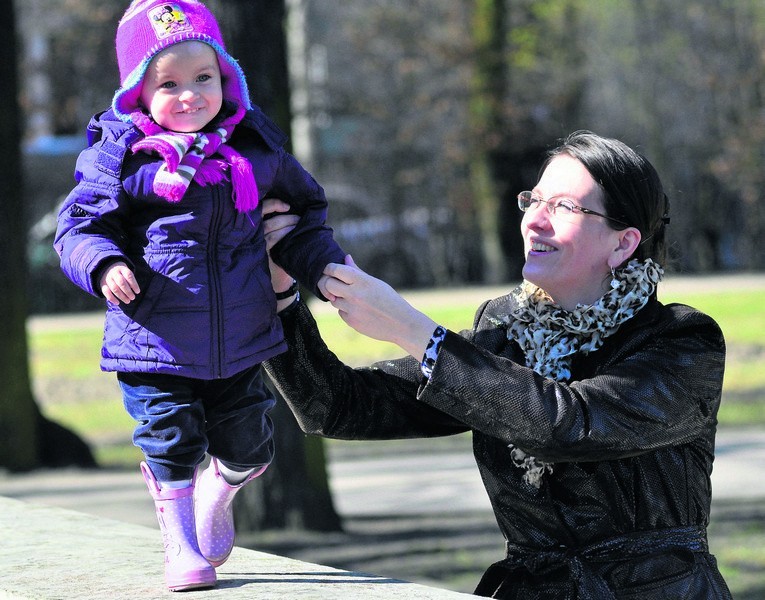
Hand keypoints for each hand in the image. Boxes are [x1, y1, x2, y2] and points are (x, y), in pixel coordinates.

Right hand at [100, 261, 139, 304]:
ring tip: (128, 301)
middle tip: (133, 298)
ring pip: (114, 288)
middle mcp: (114, 273)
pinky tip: (117, 303)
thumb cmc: (122, 274)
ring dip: (122, 296)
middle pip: (121, 282)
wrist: (108, 269)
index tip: (137, 292)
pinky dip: (112, 298)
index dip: (134, 284)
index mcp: (122, 269)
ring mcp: (107, 278)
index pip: (129, 276)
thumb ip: (130, 280)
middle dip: (128, 292)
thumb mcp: (126, 273)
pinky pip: (106, 292)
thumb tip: (133, 291)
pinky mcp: (102, 284)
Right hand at [262, 198, 299, 302]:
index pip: (259, 210)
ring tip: (299, 225)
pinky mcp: (261, 255)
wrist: (278, 282)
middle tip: (299, 218)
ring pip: (270, 229)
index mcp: (256, 228)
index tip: (287, 206)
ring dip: (287, 225)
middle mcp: (253, 235)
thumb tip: (298, 212)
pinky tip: (294, 235)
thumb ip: (280, 225)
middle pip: (267, 220)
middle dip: (285, 217)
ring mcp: (256, 245)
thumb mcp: (277, 239)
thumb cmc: (280, 257)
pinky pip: (272, 240)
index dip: (272, 204)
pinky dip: (284, 235)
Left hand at [320, 255, 437, 357]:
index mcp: (362, 281)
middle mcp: (354, 294)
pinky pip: (341, 312)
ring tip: (353, 298)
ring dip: (338, 297)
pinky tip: (360, 310)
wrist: (401, 324)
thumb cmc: (390, 300)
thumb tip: (346, 258)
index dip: (328, 268)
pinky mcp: (351, 322)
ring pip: (333, 300)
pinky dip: (346, 310)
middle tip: (332, 283)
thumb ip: (358, 272)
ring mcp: (351, 309)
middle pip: (327, 284)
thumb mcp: (376, 283)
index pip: (335, 269)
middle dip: (327, 283)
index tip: (329, 270)